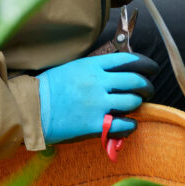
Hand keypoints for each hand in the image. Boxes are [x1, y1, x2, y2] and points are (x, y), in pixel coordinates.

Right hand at [36, 52, 156, 144]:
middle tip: (148, 89)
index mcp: (92, 65)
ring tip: (135, 106)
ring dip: (138, 104)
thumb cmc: (49, 87)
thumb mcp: (73, 68)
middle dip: (146, 85)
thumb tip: (116, 70)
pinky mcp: (95, 124)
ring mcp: (98, 103)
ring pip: (132, 101)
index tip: (151, 68)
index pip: (128, 60)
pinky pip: (124, 124)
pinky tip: (129, 124)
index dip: (145, 64)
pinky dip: (131, 125)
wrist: (33, 108)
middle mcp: (98, 82)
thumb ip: (95, 68)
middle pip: (135, 80)